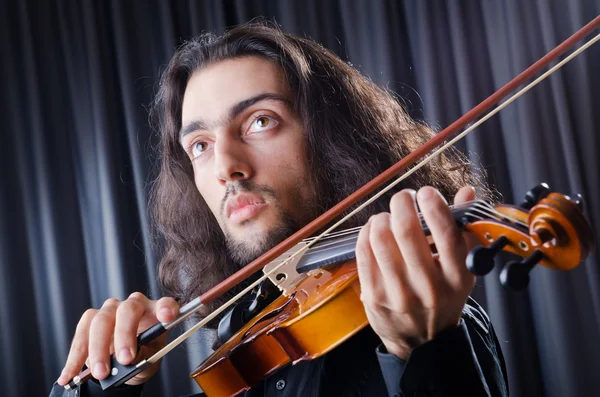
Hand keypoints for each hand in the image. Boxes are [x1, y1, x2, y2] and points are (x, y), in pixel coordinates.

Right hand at [56, 293, 178, 385]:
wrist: (126, 361)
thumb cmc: (144, 354)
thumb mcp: (149, 358)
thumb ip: (142, 356)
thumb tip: (127, 360)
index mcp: (155, 311)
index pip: (164, 303)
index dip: (166, 308)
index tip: (167, 317)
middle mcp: (133, 304)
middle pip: (127, 311)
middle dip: (125, 335)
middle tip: (125, 359)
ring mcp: (111, 309)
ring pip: (100, 321)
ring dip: (98, 349)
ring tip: (101, 373)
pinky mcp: (90, 319)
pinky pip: (80, 334)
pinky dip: (75, 358)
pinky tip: (70, 374)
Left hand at [355, 186, 476, 358]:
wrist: (422, 340)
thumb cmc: (443, 296)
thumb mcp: (462, 268)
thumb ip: (464, 228)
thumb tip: (466, 191)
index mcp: (457, 276)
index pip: (447, 234)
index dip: (434, 206)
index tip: (426, 193)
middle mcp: (429, 286)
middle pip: (407, 230)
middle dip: (402, 203)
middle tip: (404, 198)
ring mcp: (399, 293)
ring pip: (381, 238)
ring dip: (382, 218)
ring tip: (388, 218)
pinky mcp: (374, 295)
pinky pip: (363, 252)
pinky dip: (367, 232)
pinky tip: (374, 230)